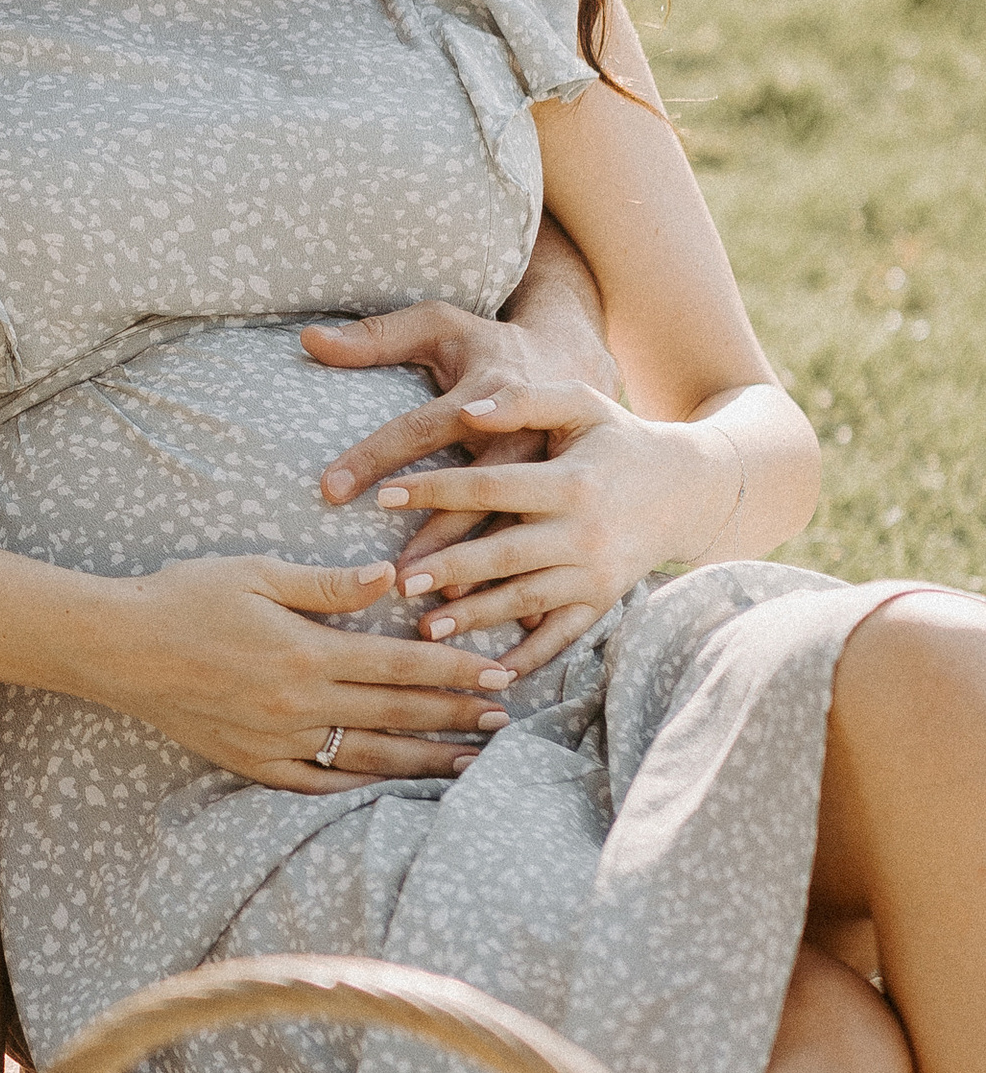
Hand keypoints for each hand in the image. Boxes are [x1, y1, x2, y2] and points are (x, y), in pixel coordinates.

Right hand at [91, 552, 518, 792]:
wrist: (116, 647)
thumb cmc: (184, 596)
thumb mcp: (256, 573)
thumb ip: (328, 585)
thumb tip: (391, 580)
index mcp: (306, 652)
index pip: (401, 665)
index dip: (456, 670)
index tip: (501, 674)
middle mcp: (299, 704)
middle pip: (396, 714)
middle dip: (455, 717)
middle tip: (505, 720)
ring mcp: (276, 740)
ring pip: (367, 756)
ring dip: (424, 759)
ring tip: (469, 763)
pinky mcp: (252, 762)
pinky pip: (318, 783)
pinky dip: (361, 785)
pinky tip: (392, 783)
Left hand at [374, 381, 737, 676]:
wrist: (689, 487)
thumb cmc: (618, 440)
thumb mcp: (581, 405)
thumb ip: (524, 400)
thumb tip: (465, 410)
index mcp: (571, 482)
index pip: (491, 487)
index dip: (436, 490)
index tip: (383, 495)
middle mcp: (584, 533)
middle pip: (504, 554)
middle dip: (450, 568)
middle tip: (398, 580)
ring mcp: (594, 574)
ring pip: (525, 600)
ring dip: (475, 617)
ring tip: (425, 627)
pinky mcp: (601, 601)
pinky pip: (560, 636)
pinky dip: (526, 658)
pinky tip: (486, 672)